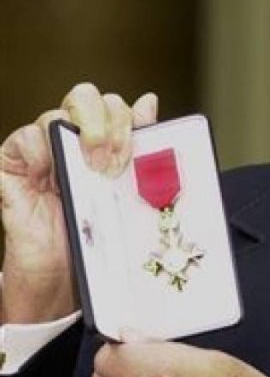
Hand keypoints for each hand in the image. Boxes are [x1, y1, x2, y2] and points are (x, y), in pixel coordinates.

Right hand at [0, 83, 157, 321]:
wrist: (63, 279)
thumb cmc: (96, 239)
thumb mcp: (127, 192)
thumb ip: (137, 148)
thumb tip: (149, 101)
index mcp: (99, 141)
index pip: (112, 105)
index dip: (125, 121)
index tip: (131, 155)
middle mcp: (69, 139)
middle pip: (85, 96)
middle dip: (104, 121)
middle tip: (111, 160)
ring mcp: (39, 150)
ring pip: (54, 114)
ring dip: (76, 140)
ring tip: (89, 173)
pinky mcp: (12, 165)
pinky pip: (23, 138)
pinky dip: (39, 151)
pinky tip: (51, 176)